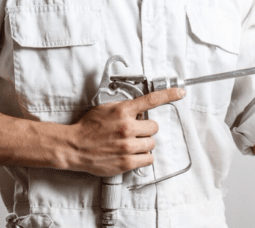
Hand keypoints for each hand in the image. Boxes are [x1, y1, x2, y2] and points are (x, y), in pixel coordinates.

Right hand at [66, 87, 184, 176]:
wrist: (73, 147)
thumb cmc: (88, 128)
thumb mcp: (106, 109)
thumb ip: (126, 108)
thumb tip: (141, 111)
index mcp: (123, 111)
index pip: (152, 100)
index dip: (169, 94)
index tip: (181, 92)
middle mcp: (127, 127)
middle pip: (154, 127)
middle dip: (146, 129)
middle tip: (134, 132)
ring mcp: (127, 145)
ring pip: (152, 143)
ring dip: (144, 144)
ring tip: (131, 144)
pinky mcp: (126, 162)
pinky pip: (148, 159)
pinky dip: (143, 157)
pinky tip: (133, 154)